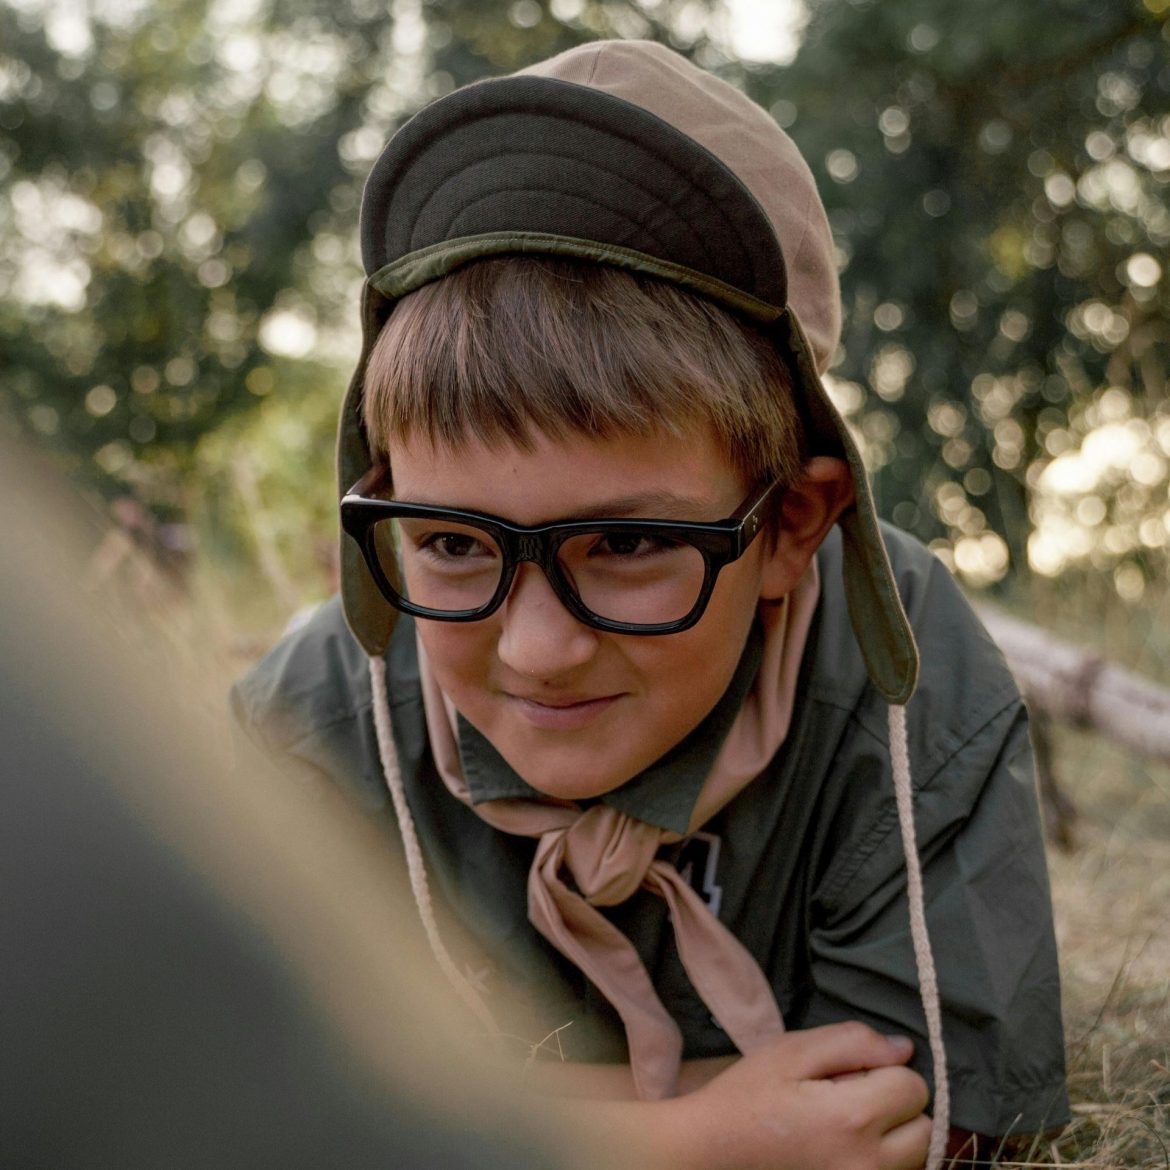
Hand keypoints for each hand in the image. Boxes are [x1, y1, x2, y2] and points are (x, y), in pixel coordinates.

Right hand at [668, 1022, 930, 1169]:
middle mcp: (868, 1165)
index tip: (849, 1073)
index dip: (886, 1069)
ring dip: (892, 1136)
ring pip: (915, 1157)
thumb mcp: (792, 1051)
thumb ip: (853, 1042)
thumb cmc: (748, 1095)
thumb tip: (904, 1050)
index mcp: (852, 1119)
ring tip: (843, 1126)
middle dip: (897, 1106)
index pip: (914, 1086)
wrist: (713, 1152)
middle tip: (849, 1098)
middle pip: (925, 1128)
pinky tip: (842, 1147)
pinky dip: (878, 1159)